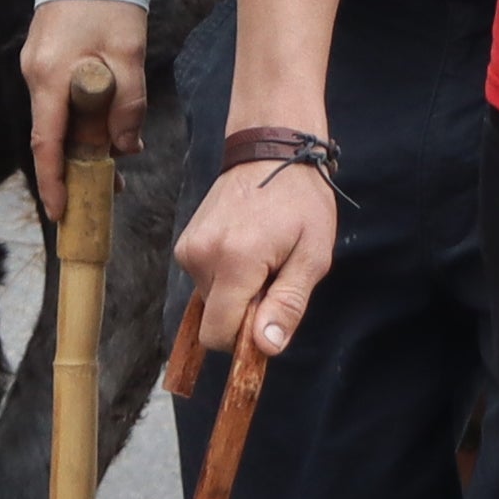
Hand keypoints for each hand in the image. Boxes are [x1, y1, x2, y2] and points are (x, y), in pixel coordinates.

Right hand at [19, 0, 145, 207]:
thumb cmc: (111, 2)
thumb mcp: (129, 55)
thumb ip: (127, 103)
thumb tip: (124, 147)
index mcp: (50, 76)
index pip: (46, 143)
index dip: (53, 181)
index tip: (62, 212)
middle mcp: (35, 74)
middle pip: (52, 134)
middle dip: (76, 166)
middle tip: (108, 191)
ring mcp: (37, 64)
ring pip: (58, 116)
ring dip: (84, 140)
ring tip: (120, 156)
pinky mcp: (46, 56)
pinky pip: (61, 98)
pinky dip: (82, 116)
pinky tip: (108, 122)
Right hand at [175, 141, 337, 361]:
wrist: (270, 151)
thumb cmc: (301, 202)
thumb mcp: (312, 256)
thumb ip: (288, 304)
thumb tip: (265, 347)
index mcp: (235, 262)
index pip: (218, 334)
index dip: (244, 340)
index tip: (270, 316)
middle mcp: (201, 257)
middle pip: (215, 319)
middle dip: (245, 311)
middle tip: (274, 275)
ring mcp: (188, 248)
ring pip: (210, 300)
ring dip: (237, 291)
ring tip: (263, 255)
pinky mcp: (185, 243)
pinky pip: (205, 280)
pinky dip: (226, 276)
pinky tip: (247, 247)